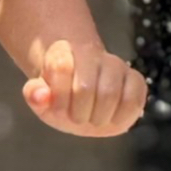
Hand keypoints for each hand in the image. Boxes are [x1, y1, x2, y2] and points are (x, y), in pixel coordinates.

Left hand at [22, 40, 147, 136]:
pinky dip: (120, 117)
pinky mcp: (136, 81)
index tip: (56, 105)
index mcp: (63, 52)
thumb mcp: (41, 99)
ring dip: (97, 117)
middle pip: (85, 88)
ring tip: (91, 117)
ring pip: (109, 94)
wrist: (82, 98)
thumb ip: (34, 94)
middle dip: (77, 112)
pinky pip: (134, 101)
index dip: (58, 94)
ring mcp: (116, 66)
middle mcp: (92, 55)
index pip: (60, 65)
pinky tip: (109, 118)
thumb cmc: (60, 98)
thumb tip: (41, 95)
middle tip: (75, 116)